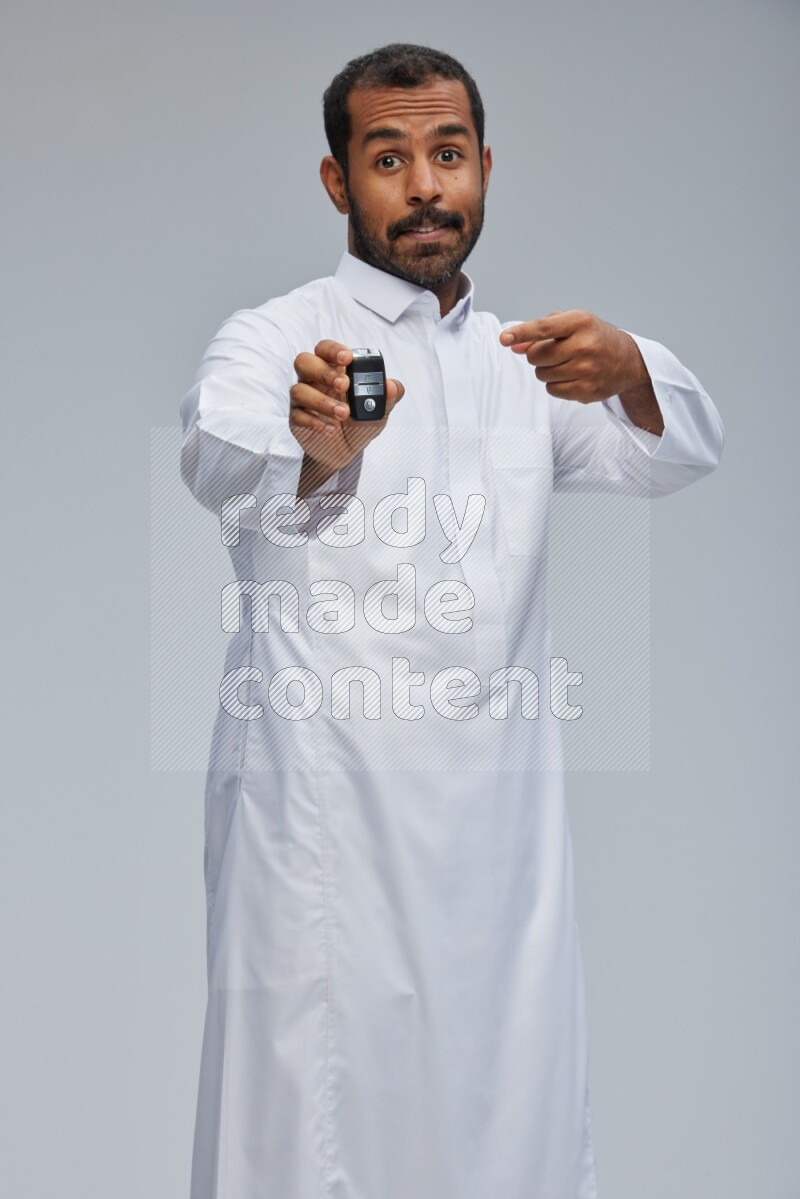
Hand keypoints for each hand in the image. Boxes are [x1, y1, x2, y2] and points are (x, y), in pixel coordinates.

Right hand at [290, 340, 404, 473]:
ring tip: (343, 414)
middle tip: (344, 385)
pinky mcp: (297, 418)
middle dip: (323, 372)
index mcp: (334, 369)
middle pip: (304, 362)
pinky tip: (331, 429)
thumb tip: (393, 386)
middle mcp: (315, 380)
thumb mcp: (379, 411)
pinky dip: (314, 421)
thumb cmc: (360, 423)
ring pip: (299, 390)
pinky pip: (297, 415)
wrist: (347, 452)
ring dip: (322, 401)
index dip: (333, 350)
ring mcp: (303, 399)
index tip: (347, 358)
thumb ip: (388, 397)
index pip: (325, 349)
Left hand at [499, 310, 648, 402]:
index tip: (505, 339)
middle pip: (537, 356)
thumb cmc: (594, 338)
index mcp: (580, 322)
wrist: (627, 360)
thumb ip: (539, 332)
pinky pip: (552, 390)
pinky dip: (555, 385)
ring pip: (542, 375)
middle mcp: (585, 345)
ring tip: (565, 364)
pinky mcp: (587, 390)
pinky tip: (571, 376)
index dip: (521, 333)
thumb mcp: (570, 325)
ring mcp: (587, 370)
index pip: (544, 328)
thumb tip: (513, 346)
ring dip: (546, 371)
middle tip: (552, 353)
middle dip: (537, 356)